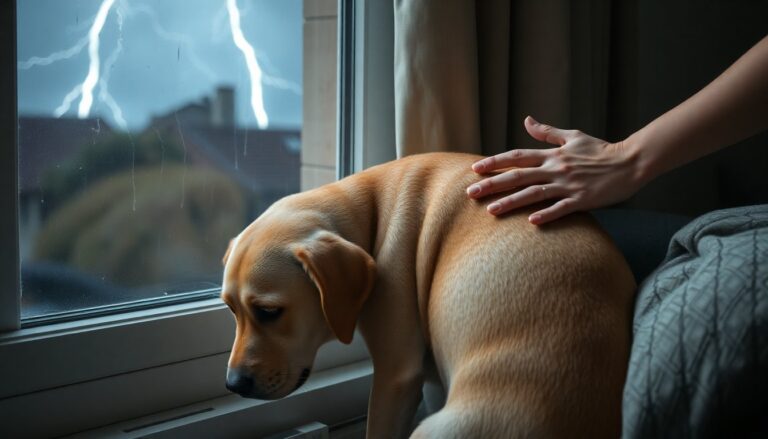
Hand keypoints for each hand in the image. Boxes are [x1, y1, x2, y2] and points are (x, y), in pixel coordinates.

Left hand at [467, 116, 642, 224]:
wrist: (630, 162)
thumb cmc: (600, 150)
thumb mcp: (573, 136)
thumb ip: (547, 131)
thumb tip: (527, 120)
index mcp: (552, 154)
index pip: (517, 157)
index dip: (495, 162)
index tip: (474, 169)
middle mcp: (556, 168)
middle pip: (518, 176)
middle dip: (493, 184)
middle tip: (470, 193)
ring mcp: (568, 185)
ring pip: (534, 194)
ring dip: (512, 202)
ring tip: (491, 211)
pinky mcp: (582, 199)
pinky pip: (561, 208)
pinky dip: (547, 214)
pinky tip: (531, 222)